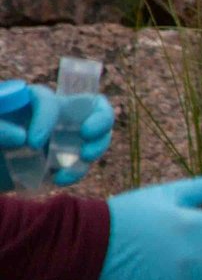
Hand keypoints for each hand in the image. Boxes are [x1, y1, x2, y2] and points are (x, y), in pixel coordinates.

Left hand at [0, 85, 114, 185]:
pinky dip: (78, 171)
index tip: (33, 142)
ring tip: (81, 161)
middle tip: (88, 135)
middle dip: (101, 120)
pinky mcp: (65, 160)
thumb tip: (23, 137)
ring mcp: (64, 138)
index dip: (46, 119)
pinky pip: (84, 163)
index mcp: (31, 101)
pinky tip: (60, 179)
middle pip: (94, 107)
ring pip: (97, 137)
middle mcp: (55, 116)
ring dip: (97, 148)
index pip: (49, 101)